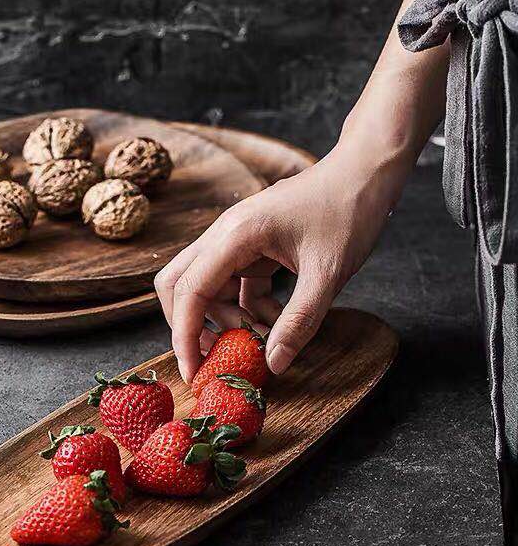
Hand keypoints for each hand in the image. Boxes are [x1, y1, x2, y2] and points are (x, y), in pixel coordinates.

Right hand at [155, 141, 407, 381]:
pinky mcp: (251, 247)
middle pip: (180, 285)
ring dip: (225, 319)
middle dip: (190, 326)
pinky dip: (246, 308)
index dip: (185, 336)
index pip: (189, 291)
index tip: (193, 372)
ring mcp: (236, 240)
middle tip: (214, 357)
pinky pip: (233, 285)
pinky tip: (275, 320)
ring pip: (207, 288)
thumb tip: (273, 364)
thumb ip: (300, 322)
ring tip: (260, 339)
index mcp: (235, 235)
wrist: (366, 172)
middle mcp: (224, 235)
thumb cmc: (349, 211)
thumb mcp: (328, 273)